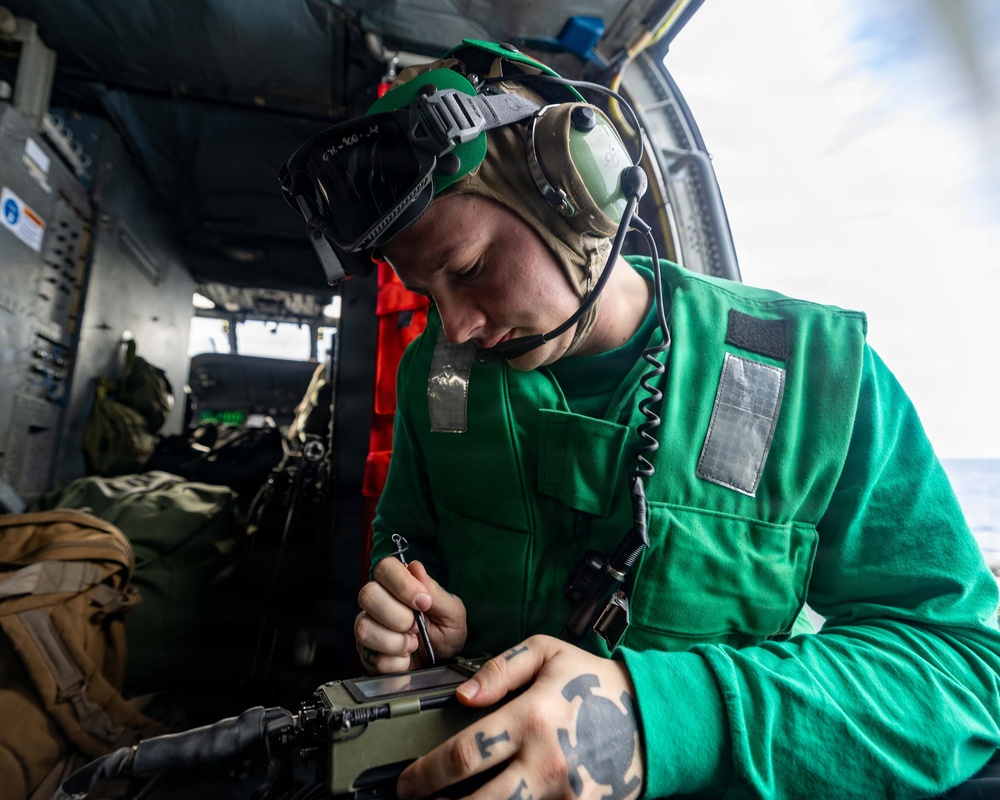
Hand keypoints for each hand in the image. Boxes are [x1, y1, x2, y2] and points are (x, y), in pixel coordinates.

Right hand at [355, 556, 466, 672]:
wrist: (442, 665)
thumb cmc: (446, 633)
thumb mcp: (452, 612)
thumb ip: (435, 591)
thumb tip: (415, 567)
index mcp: (399, 585)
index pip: (385, 567)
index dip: (403, 584)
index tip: (424, 602)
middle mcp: (378, 601)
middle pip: (368, 595)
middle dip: (399, 616)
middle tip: (417, 626)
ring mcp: (368, 626)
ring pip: (365, 628)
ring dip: (397, 642)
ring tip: (413, 644)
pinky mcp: (366, 653)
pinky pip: (374, 656)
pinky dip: (397, 662)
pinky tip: (406, 658)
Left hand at [397, 635, 643, 799]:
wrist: (652, 717)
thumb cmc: (594, 683)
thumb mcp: (547, 654)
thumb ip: (500, 670)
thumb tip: (462, 696)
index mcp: (532, 717)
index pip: (465, 754)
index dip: (426, 774)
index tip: (406, 782)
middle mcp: (545, 761)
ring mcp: (564, 794)